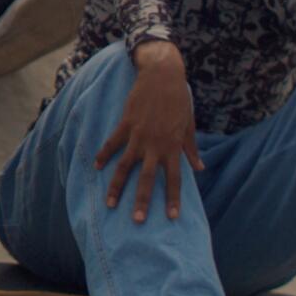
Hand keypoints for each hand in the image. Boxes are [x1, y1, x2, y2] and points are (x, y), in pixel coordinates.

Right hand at [93, 43, 203, 223]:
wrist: (162, 74)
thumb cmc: (179, 99)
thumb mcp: (188, 125)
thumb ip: (190, 148)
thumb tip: (199, 168)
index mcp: (172, 146)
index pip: (174, 179)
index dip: (172, 199)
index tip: (171, 217)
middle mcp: (155, 145)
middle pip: (147, 179)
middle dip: (141, 201)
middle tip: (136, 221)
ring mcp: (138, 135)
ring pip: (125, 166)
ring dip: (117, 186)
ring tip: (109, 204)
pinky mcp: (126, 124)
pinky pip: (112, 143)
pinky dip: (103, 155)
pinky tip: (96, 167)